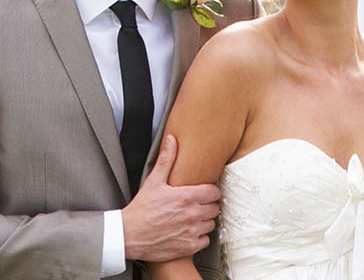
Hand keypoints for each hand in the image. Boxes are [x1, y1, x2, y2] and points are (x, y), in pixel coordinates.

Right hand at [122, 135, 220, 261]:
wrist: (127, 236)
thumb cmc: (141, 208)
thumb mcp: (153, 181)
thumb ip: (167, 159)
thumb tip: (172, 139)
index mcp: (187, 196)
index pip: (215, 192)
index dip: (210, 192)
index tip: (203, 194)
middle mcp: (192, 214)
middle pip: (215, 208)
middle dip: (207, 206)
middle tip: (195, 207)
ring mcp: (191, 231)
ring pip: (211, 224)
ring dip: (204, 222)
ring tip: (191, 220)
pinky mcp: (188, 246)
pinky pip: (205, 240)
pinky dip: (199, 238)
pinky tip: (187, 233)